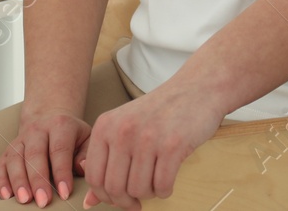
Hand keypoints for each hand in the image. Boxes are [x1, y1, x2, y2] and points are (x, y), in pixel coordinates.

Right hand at [0, 102, 89, 206]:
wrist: (50, 117)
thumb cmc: (71, 135)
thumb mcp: (85, 138)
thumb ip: (86, 154)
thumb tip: (82, 167)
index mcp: (60, 125)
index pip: (60, 149)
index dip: (62, 172)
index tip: (65, 193)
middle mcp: (37, 130)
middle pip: (35, 154)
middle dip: (38, 180)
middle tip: (43, 201)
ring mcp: (20, 139)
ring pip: (15, 159)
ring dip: (19, 181)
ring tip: (25, 200)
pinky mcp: (7, 151)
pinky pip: (0, 165)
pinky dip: (1, 181)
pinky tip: (6, 195)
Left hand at [77, 81, 223, 208]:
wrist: (196, 88)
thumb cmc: (160, 111)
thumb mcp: (125, 128)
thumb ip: (106, 162)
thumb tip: (90, 202)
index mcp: (105, 126)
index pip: (94, 177)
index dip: (105, 196)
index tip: (118, 199)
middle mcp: (123, 130)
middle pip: (115, 188)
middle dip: (127, 201)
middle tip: (138, 200)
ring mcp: (148, 137)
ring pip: (139, 190)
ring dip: (148, 194)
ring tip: (155, 182)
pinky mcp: (173, 145)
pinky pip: (162, 186)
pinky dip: (164, 191)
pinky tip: (168, 181)